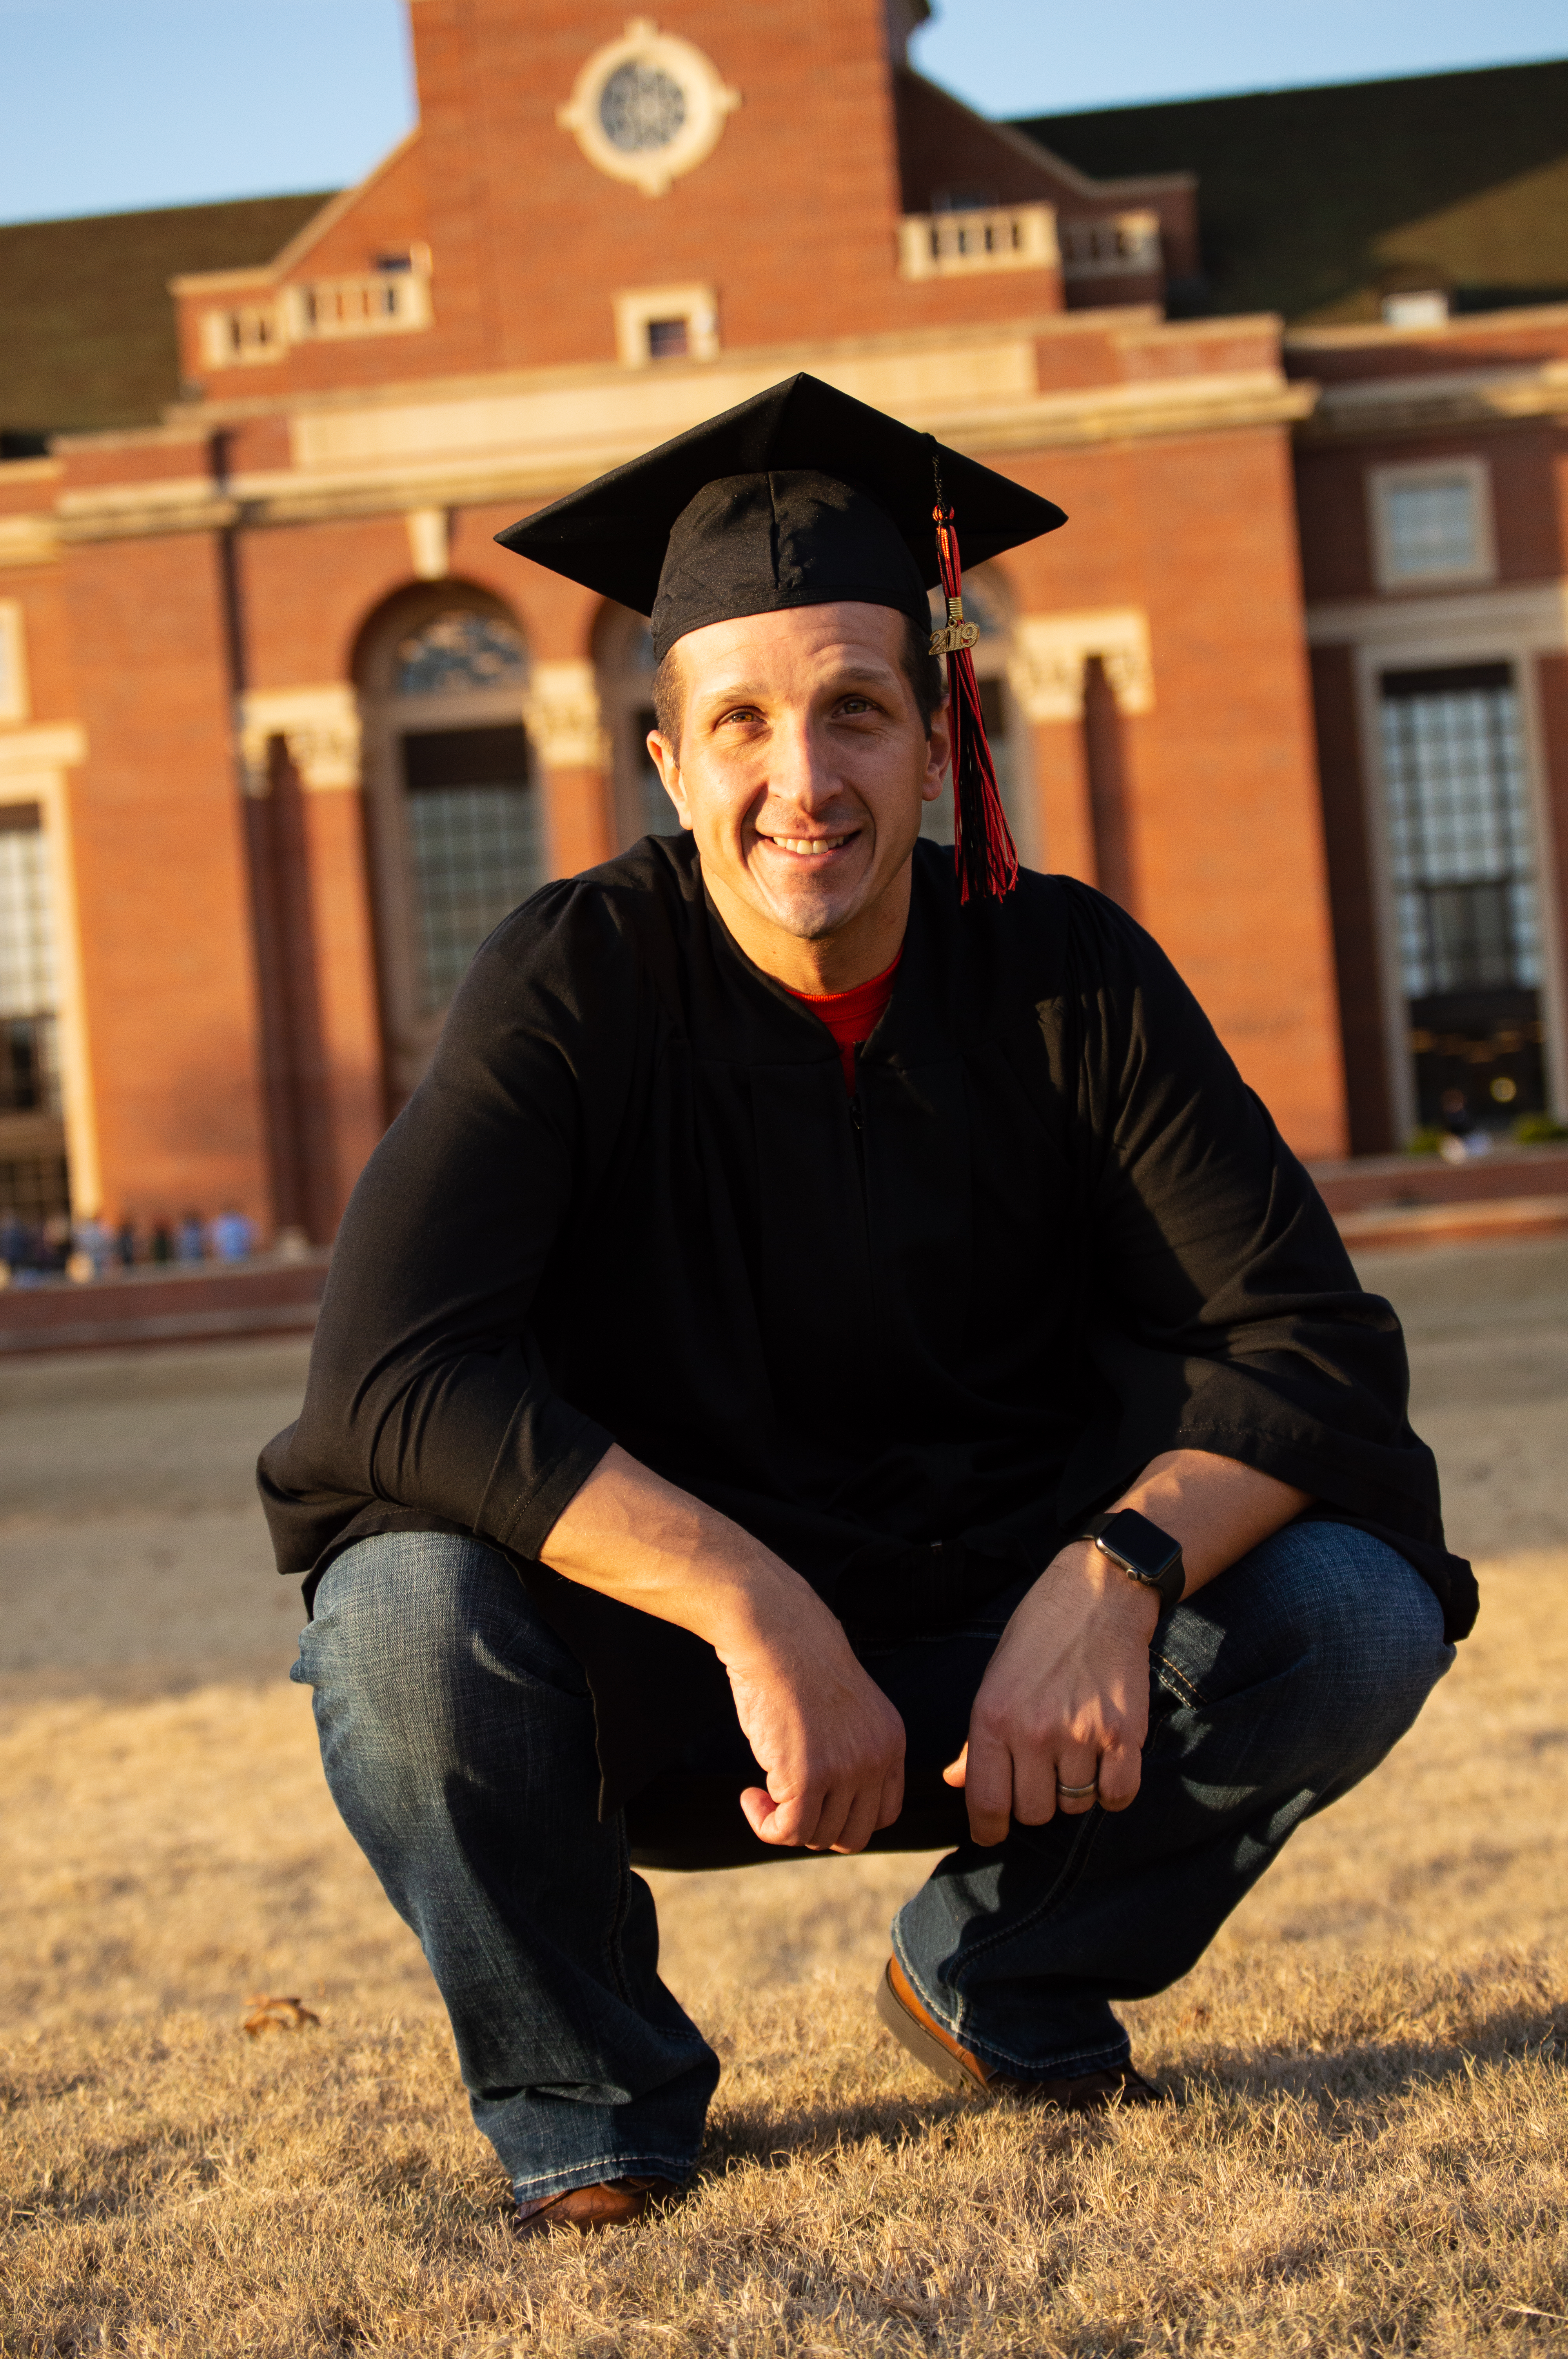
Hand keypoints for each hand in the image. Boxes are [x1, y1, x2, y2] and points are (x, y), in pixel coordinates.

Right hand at [721, 1601, 904, 1853]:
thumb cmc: (799, 1663)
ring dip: (785, 1824)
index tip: (815, 1800)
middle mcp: (876, 1759)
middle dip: (817, 1828)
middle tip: (785, 1802)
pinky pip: (788, 1831)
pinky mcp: (807, 1777)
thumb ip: (851, 1749)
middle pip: (854, 1834)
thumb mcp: (848, 1709)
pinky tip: (749, 1796)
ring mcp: (845, 1769)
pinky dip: (765, 1825)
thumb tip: (827, 1803)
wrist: (776, 1634)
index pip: (885, 1813)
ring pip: (819, 1836)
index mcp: (891, 1741)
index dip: (845, 1817)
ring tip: (761, 1793)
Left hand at [943, 1543, 1158, 1845]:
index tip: (992, 1831)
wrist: (1097, 1595)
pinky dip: (1112, 1791)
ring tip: (1075, 1754)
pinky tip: (1106, 1766)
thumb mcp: (995, 1679)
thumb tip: (954, 1782)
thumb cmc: (1038, 1635)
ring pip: (1074, 1806)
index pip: (986, 1802)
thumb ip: (976, 1738)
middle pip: (1032, 1812)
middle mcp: (1033, 1731)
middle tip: (1043, 1772)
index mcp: (992, 1717)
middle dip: (1035, 1801)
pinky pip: (1116, 1796)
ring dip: (1074, 1791)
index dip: (988, 1828)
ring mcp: (1080, 1734)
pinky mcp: (1124, 1734)